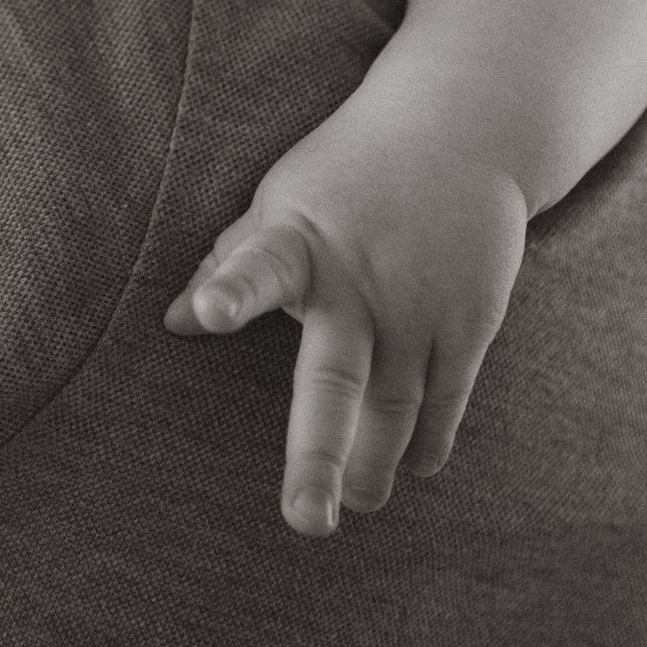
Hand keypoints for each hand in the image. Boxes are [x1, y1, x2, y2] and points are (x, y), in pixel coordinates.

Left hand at [164, 130, 527, 536]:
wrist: (464, 126)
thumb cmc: (349, 171)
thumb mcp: (282, 199)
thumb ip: (233, 260)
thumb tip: (175, 322)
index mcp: (297, 242)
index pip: (255, 266)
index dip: (229, 290)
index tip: (204, 315)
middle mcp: (360, 282)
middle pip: (336, 378)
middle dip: (320, 455)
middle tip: (306, 521)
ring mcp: (421, 306)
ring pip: (396, 408)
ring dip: (374, 466)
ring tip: (352, 506)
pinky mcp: (471, 321)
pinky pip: (448, 398)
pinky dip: (430, 439)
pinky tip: (412, 468)